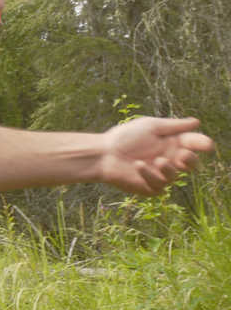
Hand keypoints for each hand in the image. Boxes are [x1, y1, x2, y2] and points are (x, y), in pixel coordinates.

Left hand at [99, 117, 214, 195]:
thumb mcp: (149, 126)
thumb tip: (197, 122)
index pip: (193, 144)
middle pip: (191, 164)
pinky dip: (150, 175)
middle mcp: (168, 159)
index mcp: (171, 143)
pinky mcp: (150, 188)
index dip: (202, 144)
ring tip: (158, 161)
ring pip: (175, 176)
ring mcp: (159, 175)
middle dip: (191, 160)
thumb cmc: (124, 137)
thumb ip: (173, 126)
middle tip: (184, 155)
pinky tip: (139, 166)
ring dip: (168, 169)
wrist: (102, 153)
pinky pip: (159, 186)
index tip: (206, 144)